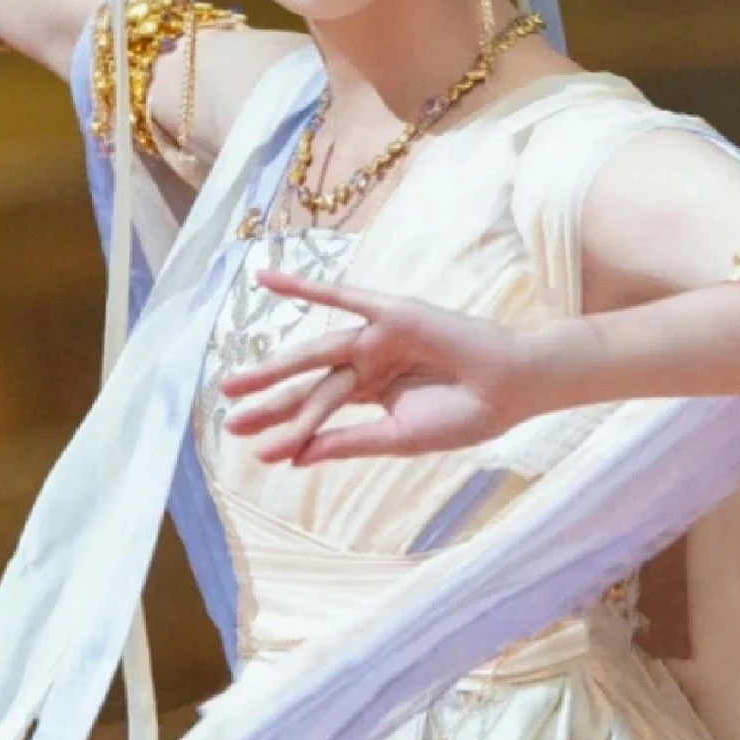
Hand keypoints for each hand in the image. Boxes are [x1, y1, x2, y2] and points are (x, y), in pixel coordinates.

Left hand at [219, 268, 534, 465]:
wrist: (511, 389)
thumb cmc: (464, 416)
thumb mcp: (397, 437)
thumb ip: (345, 443)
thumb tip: (294, 459)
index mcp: (373, 393)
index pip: (320, 412)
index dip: (289, 432)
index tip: (256, 453)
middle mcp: (369, 363)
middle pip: (308, 385)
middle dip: (269, 403)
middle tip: (229, 421)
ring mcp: (378, 336)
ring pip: (317, 355)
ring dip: (273, 367)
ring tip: (233, 384)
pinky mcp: (390, 313)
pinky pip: (340, 296)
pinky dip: (303, 287)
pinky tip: (264, 280)